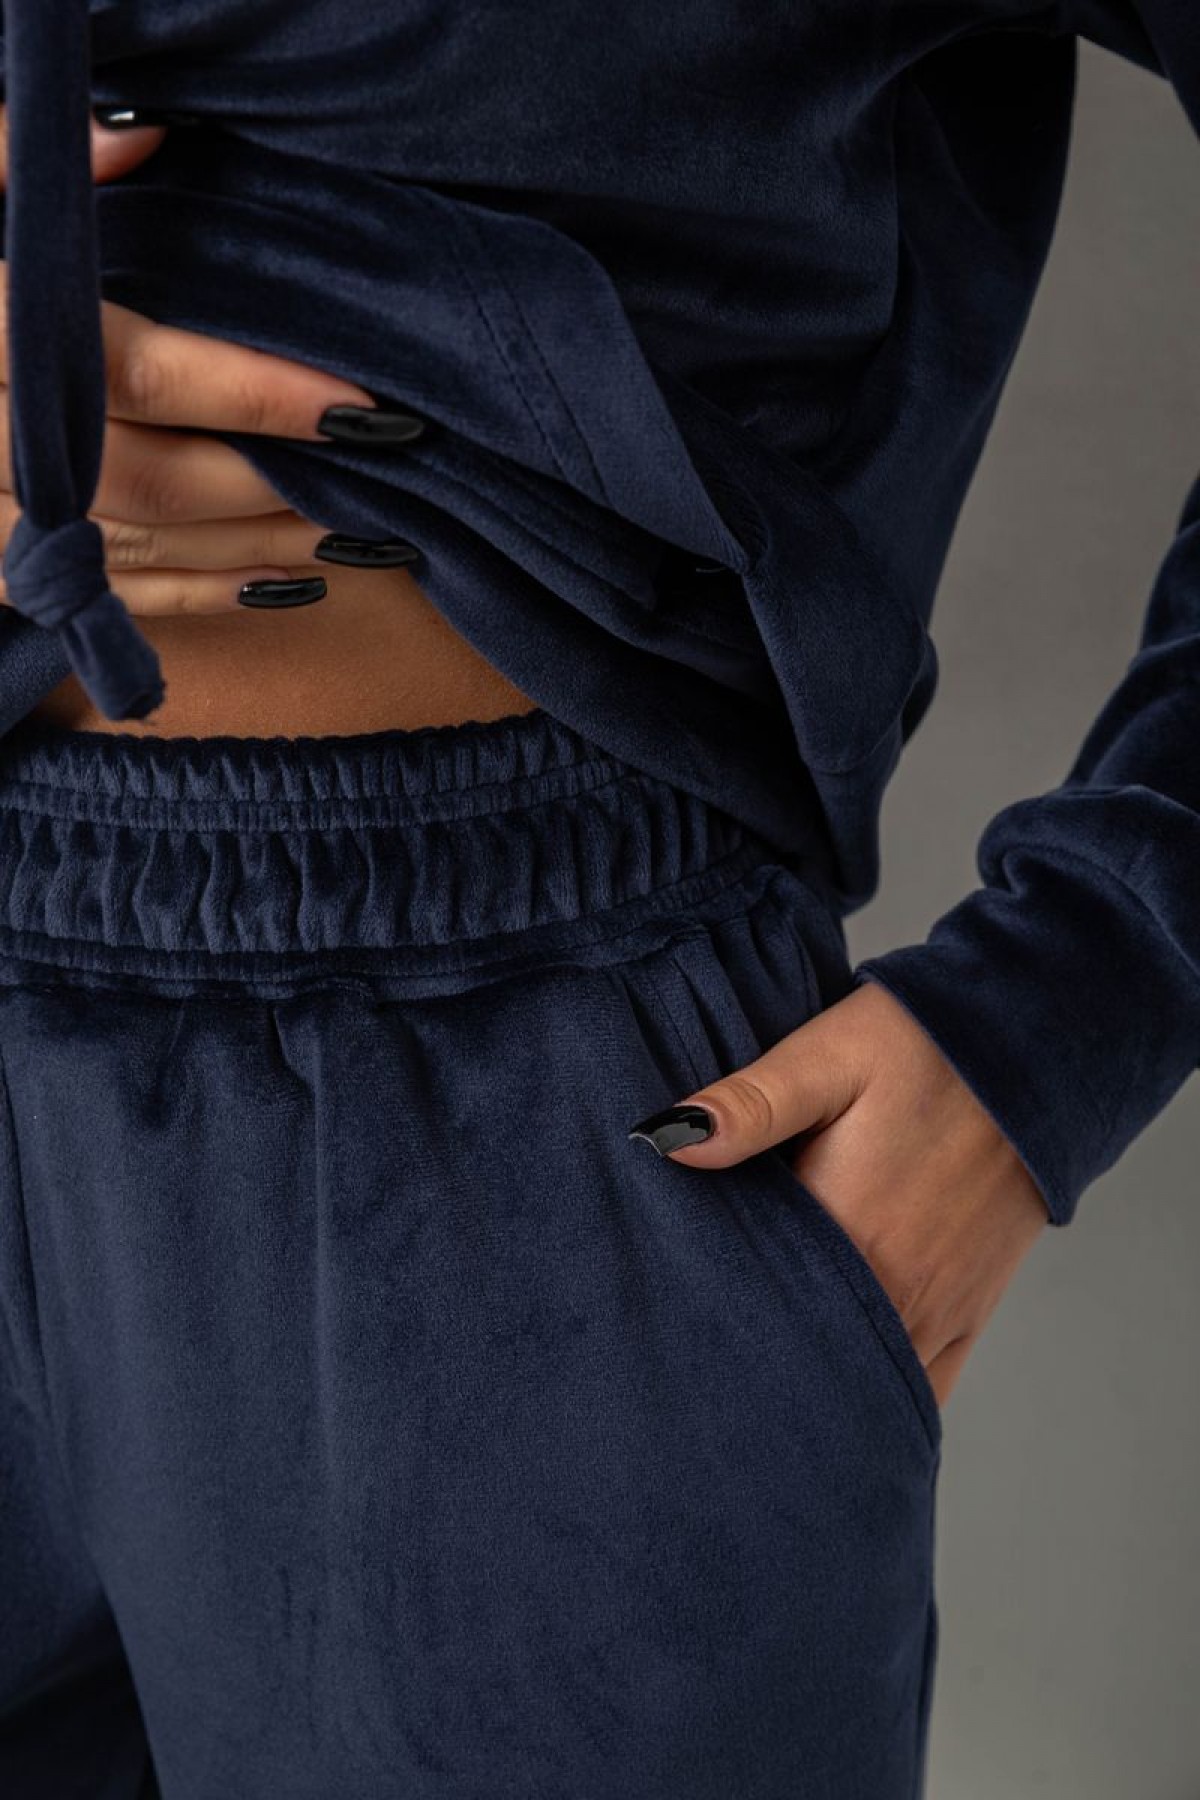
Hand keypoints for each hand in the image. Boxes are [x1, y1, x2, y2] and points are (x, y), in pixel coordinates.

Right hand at [0, 105, 381, 614]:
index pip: (134, 372)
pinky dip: (205, 595)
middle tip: (376, 470)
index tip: (358, 400)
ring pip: (139, 548)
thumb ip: (40, 161)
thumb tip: (147, 129)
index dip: (254, 391)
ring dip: (258, 543)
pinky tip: (286, 578)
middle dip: (275, 481)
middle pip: (151, 478)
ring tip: (357, 523)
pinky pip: (110, 600)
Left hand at [637, 979, 1048, 1411]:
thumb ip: (751, 1105)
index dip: (708, 1323)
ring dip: (812, 1384)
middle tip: (697, 1362)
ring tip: (755, 1380)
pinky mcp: (971, 1310)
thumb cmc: (927, 1046)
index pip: (756, 1308)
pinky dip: (877, 1396)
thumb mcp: (828, 1055)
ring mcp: (939, 1308)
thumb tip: (665, 1138)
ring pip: (861, 1384)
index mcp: (849, 1230)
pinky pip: (922, 1386)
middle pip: (806, 1359)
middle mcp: (896, 1288)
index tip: (667, 1326)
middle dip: (751, 1366)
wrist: (1037, 1051)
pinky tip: (836, 1393)